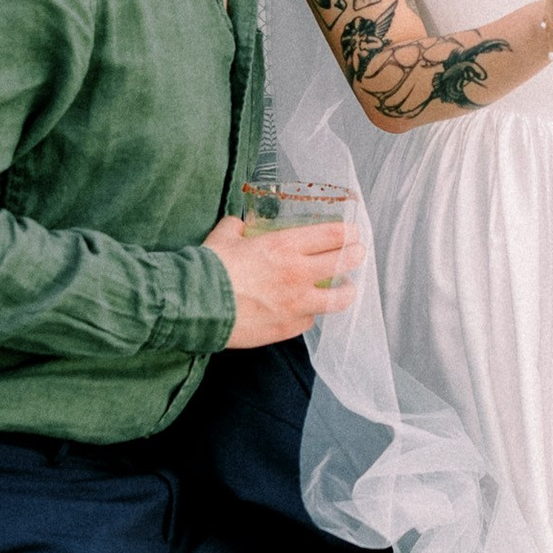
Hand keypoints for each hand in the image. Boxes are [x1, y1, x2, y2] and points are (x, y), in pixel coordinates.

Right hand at [209, 215, 358, 346]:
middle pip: (344, 263)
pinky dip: (309, 314)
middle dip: (356, 256)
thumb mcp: (223, 237)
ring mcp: (296, 304)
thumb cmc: (209, 269)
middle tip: (357, 254)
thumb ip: (236, 228)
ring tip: (345, 288)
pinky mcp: (288, 328)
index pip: (332, 236)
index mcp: (285, 246)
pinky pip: (310, 320)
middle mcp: (298, 274)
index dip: (349, 233)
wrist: (196, 307)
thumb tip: (238, 225)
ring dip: (345, 291)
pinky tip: (305, 310)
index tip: (354, 233)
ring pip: (339, 299)